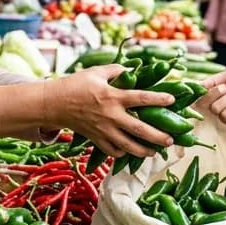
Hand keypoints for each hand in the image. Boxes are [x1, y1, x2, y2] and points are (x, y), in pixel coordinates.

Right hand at [49, 64, 176, 157]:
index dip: (159, 99)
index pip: (141, 98)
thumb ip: (117, 71)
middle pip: (140, 129)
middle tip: (171, 140)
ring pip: (128, 146)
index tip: (172, 100)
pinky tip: (129, 151)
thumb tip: (132, 70)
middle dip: (158, 136)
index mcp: (113, 96)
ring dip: (143, 151)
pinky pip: (112, 151)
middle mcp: (111, 115)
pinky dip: (122, 153)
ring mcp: (103, 130)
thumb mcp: (97, 72)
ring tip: (154, 152)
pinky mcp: (95, 139)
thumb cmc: (75, 85)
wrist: (53, 103)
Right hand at [201, 69, 225, 125]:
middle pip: (204, 103)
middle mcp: (220, 103)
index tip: (204, 88)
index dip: (201, 92)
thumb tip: (198, 85)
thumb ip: (213, 80)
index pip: (201, 95)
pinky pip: (225, 116)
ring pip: (214, 109)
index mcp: (218, 92)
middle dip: (215, 93)